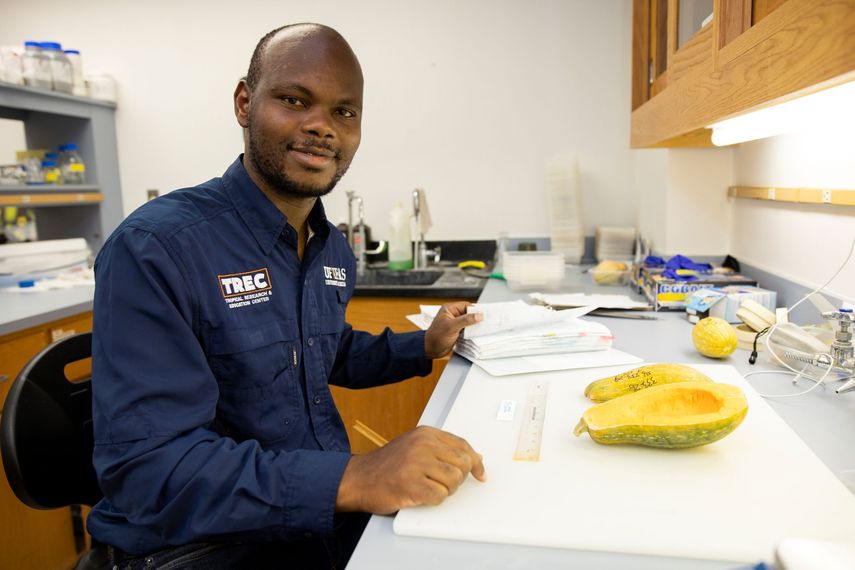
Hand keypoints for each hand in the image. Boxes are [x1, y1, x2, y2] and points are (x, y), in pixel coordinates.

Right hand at [335, 426, 485, 514]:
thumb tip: (474, 458)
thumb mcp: (414, 446)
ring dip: (446, 490)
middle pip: (462, 463)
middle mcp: (422, 444)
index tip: (480, 474)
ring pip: (454, 481)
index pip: (462, 446)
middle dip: (458, 478)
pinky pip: (440, 495)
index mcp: (425, 433)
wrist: (358, 479)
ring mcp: (416, 463)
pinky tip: (421, 495)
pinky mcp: (411, 484)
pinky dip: (435, 499)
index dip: (475, 462)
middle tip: (444, 484)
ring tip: (430, 488)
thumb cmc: (387, 466)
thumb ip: (442, 449)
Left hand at [424, 301, 481, 358]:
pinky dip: (472, 331)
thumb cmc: (436, 337)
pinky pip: (467, 329)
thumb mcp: (452, 327)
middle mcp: (452, 315)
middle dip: (476, 318)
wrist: (430, 350)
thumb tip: (478, 315)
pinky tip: (477, 333)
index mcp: (449, 309)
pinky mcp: (457, 331)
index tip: (484, 314)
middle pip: (468, 313)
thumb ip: (466, 320)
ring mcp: (455, 323)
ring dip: (474, 325)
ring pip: (469, 322)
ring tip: (484, 327)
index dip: (475, 310)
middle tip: (486, 321)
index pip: (466, 306)